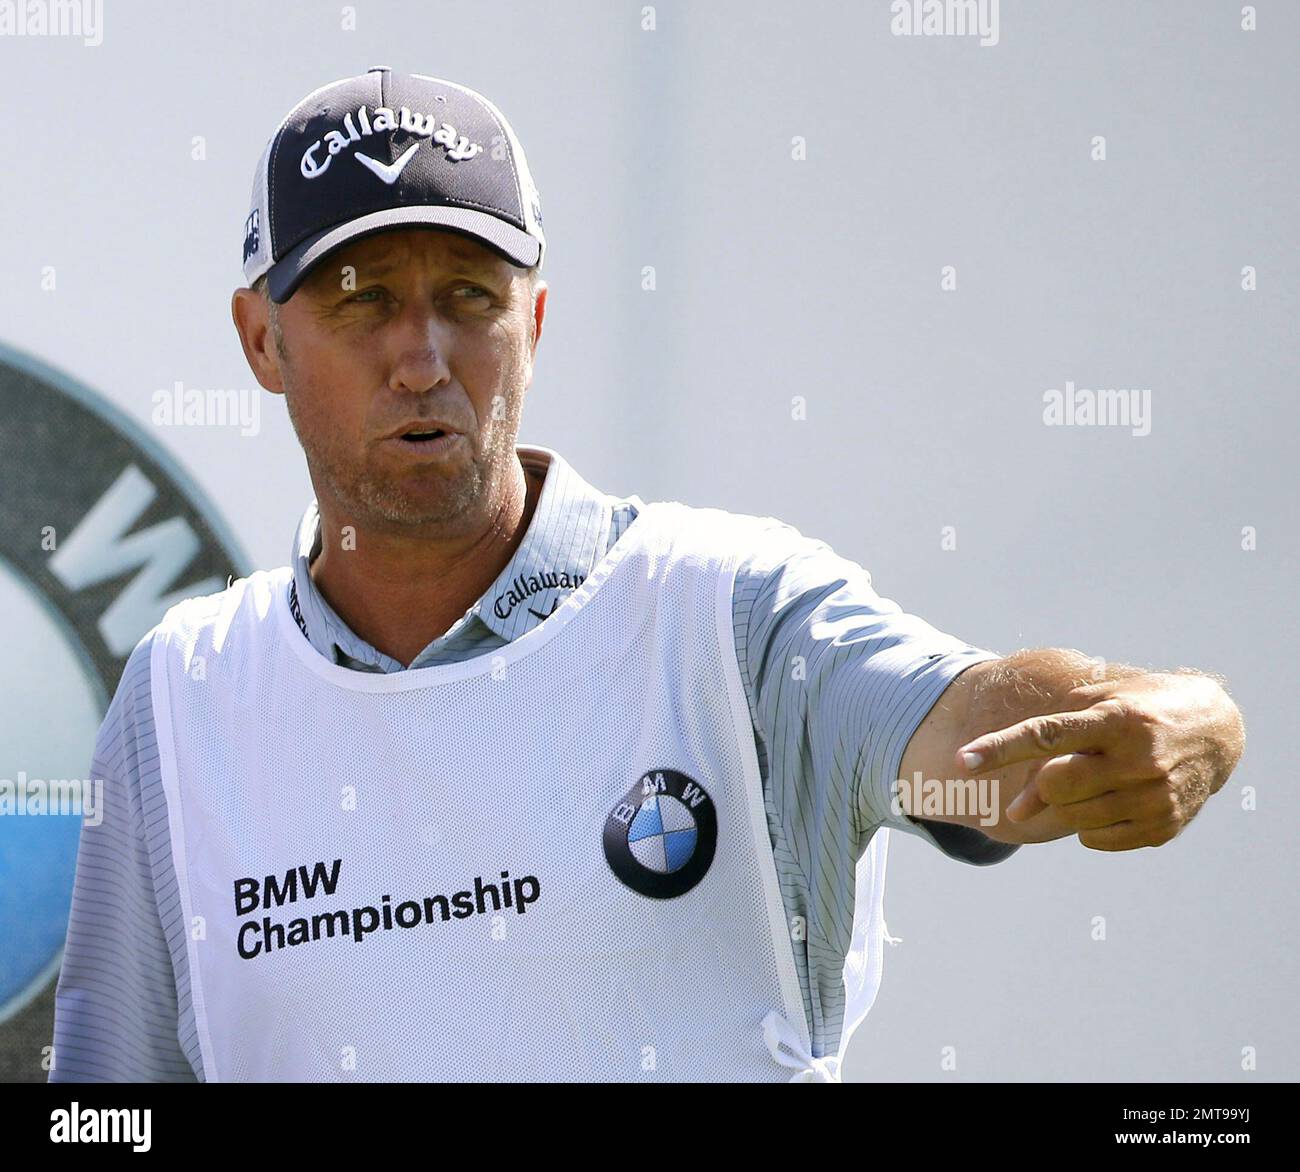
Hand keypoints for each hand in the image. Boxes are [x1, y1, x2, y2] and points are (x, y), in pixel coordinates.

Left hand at [954, 673, 1244, 850]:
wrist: (1214, 731)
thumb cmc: (1137, 709)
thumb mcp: (1099, 702)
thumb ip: (1050, 742)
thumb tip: (1017, 810)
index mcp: (1116, 718)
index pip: (1046, 734)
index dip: (1000, 748)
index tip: (961, 761)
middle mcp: (1138, 758)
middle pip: (1055, 785)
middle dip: (1042, 784)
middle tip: (1049, 778)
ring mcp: (1154, 796)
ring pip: (1072, 818)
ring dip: (1065, 803)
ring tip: (1091, 781)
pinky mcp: (1164, 827)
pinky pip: (1095, 840)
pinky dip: (1087, 824)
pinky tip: (1110, 800)